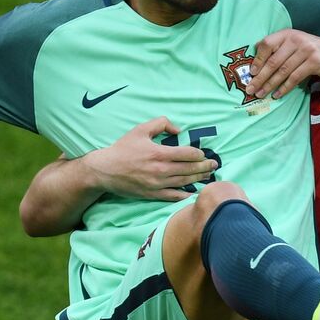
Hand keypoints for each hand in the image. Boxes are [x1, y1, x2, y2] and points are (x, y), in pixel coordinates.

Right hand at [83, 117, 219, 200]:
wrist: (105, 170)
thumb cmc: (122, 149)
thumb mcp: (140, 130)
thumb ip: (161, 124)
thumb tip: (178, 130)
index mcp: (159, 153)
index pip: (187, 154)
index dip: (199, 154)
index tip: (204, 154)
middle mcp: (161, 170)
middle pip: (189, 169)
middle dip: (204, 167)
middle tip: (214, 165)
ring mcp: (157, 184)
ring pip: (184, 182)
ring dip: (198, 179)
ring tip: (208, 176)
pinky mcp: (152, 194)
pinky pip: (173, 196)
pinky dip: (184, 194)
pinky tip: (193, 192)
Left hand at [247, 29, 319, 99]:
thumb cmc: (309, 50)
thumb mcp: (293, 43)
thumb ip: (277, 49)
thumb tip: (255, 60)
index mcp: (287, 34)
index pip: (267, 44)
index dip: (257, 59)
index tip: (251, 73)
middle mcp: (296, 40)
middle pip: (274, 61)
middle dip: (260, 77)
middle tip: (251, 89)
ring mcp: (307, 50)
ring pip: (283, 71)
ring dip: (270, 85)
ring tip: (261, 94)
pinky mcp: (315, 62)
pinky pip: (295, 78)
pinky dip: (285, 88)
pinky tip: (278, 94)